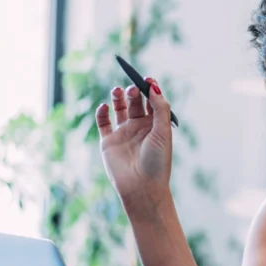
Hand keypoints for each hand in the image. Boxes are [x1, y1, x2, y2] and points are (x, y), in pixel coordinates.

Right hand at [95, 79, 173, 208]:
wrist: (142, 187)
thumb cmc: (157, 161)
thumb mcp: (163, 131)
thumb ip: (159, 107)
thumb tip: (153, 86)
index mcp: (155, 124)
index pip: (152, 100)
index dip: (149, 88)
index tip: (147, 79)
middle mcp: (139, 127)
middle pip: (135, 101)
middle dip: (133, 91)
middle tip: (132, 88)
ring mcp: (123, 133)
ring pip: (118, 108)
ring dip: (118, 97)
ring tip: (117, 91)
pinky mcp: (108, 141)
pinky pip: (103, 122)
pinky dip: (102, 112)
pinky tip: (104, 106)